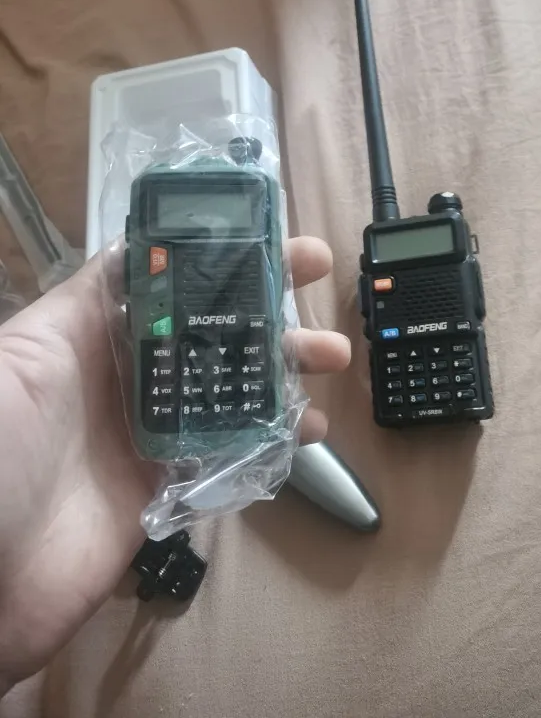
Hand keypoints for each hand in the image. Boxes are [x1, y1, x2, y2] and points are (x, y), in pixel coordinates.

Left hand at [0, 237, 348, 692]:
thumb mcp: (22, 357)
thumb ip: (81, 302)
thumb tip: (133, 242)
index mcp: (87, 333)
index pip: (159, 274)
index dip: (213, 248)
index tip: (266, 230)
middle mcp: (123, 375)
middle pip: (205, 325)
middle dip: (263, 298)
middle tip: (318, 276)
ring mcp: (146, 432)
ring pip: (228, 386)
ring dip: (281, 367)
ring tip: (332, 358)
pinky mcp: (162, 487)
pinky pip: (227, 452)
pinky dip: (271, 439)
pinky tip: (308, 429)